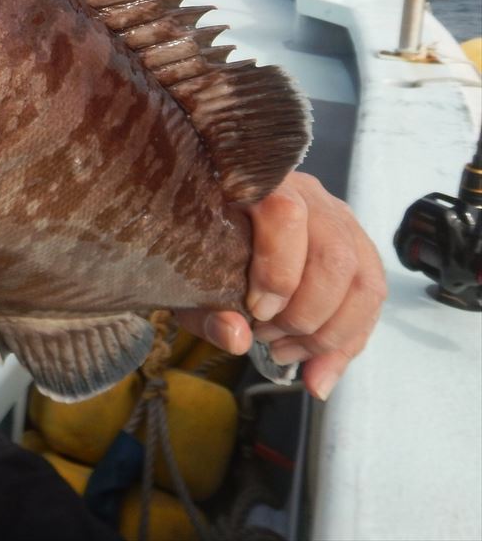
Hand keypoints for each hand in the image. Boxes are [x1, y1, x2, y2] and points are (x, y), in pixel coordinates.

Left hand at [175, 171, 386, 400]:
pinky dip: (347, 344)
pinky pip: (371, 301)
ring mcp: (341, 222)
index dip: (278, 270)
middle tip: (268, 338)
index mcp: (259, 185)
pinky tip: (318, 372)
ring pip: (363, 281)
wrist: (216, 230)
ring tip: (285, 352)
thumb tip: (237, 337)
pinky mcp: (359, 251)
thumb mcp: (187, 280)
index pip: (285, 215)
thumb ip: (205, 310)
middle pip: (335, 255)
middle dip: (306, 313)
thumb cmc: (198, 250)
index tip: (256, 311)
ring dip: (330, 334)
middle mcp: (310, 196)